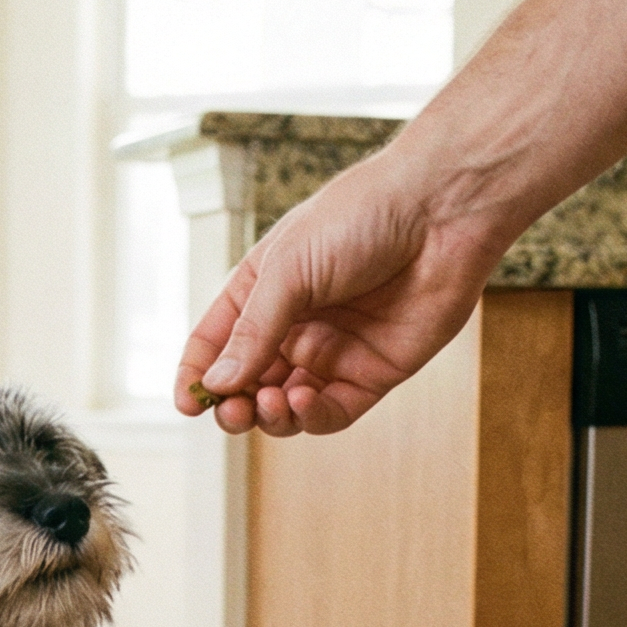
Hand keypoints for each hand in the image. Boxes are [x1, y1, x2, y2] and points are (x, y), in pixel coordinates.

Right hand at [174, 147, 504, 436]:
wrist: (439, 210)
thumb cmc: (360, 216)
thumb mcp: (288, 269)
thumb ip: (252, 330)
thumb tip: (216, 384)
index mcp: (265, 289)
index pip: (216, 343)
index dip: (198, 376)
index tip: (187, 404)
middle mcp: (296, 324)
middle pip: (249, 383)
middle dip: (234, 403)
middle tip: (231, 412)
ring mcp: (335, 350)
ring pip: (287, 405)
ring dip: (271, 414)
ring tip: (270, 401)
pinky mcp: (374, 371)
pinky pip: (334, 411)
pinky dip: (313, 415)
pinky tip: (303, 400)